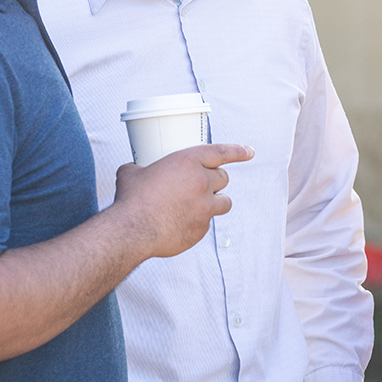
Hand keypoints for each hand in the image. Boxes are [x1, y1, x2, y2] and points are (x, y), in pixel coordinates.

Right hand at [112, 143, 249, 257]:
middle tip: (200, 184)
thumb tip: (134, 168)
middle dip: (215, 180)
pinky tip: (181, 223)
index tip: (250, 152)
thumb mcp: (131, 173)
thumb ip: (140, 167)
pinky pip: (207, 223)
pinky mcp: (202, 229)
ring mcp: (205, 207)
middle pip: (222, 178)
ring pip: (224, 202)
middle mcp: (202, 183)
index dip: (238, 151)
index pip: (221, 152)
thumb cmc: (131, 200)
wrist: (132, 231)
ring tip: (199, 204)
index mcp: (188, 162)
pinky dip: (198, 222)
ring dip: (215, 202)